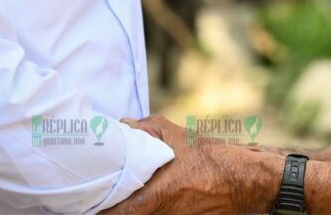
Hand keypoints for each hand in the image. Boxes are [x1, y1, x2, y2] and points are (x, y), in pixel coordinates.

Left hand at [106, 115, 280, 214]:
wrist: (246, 181)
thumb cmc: (213, 159)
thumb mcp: (178, 136)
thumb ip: (146, 129)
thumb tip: (122, 125)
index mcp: (156, 196)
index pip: (116, 214)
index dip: (98, 208)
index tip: (84, 199)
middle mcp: (161, 213)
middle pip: (126, 214)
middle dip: (111, 202)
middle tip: (95, 189)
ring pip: (141, 213)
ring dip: (129, 200)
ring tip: (116, 187)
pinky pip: (155, 212)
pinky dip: (146, 203)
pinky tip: (143, 189)